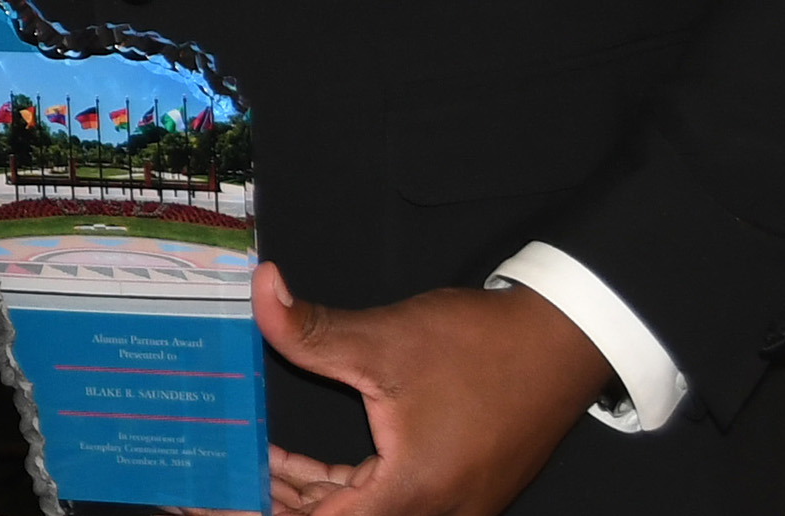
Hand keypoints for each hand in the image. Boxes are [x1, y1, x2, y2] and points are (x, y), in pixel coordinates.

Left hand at [256, 263, 609, 515]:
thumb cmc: (484, 347)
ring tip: (256, 469)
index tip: (221, 499)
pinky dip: (342, 488)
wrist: (564, 342)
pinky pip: (385, 501)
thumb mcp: (383, 338)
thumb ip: (311, 330)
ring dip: (309, 498)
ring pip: (362, 514)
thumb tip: (262, 290)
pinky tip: (302, 469)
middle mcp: (436, 510)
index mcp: (412, 491)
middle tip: (228, 481)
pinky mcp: (457, 488)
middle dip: (280, 505)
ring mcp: (452, 504)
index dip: (264, 511)